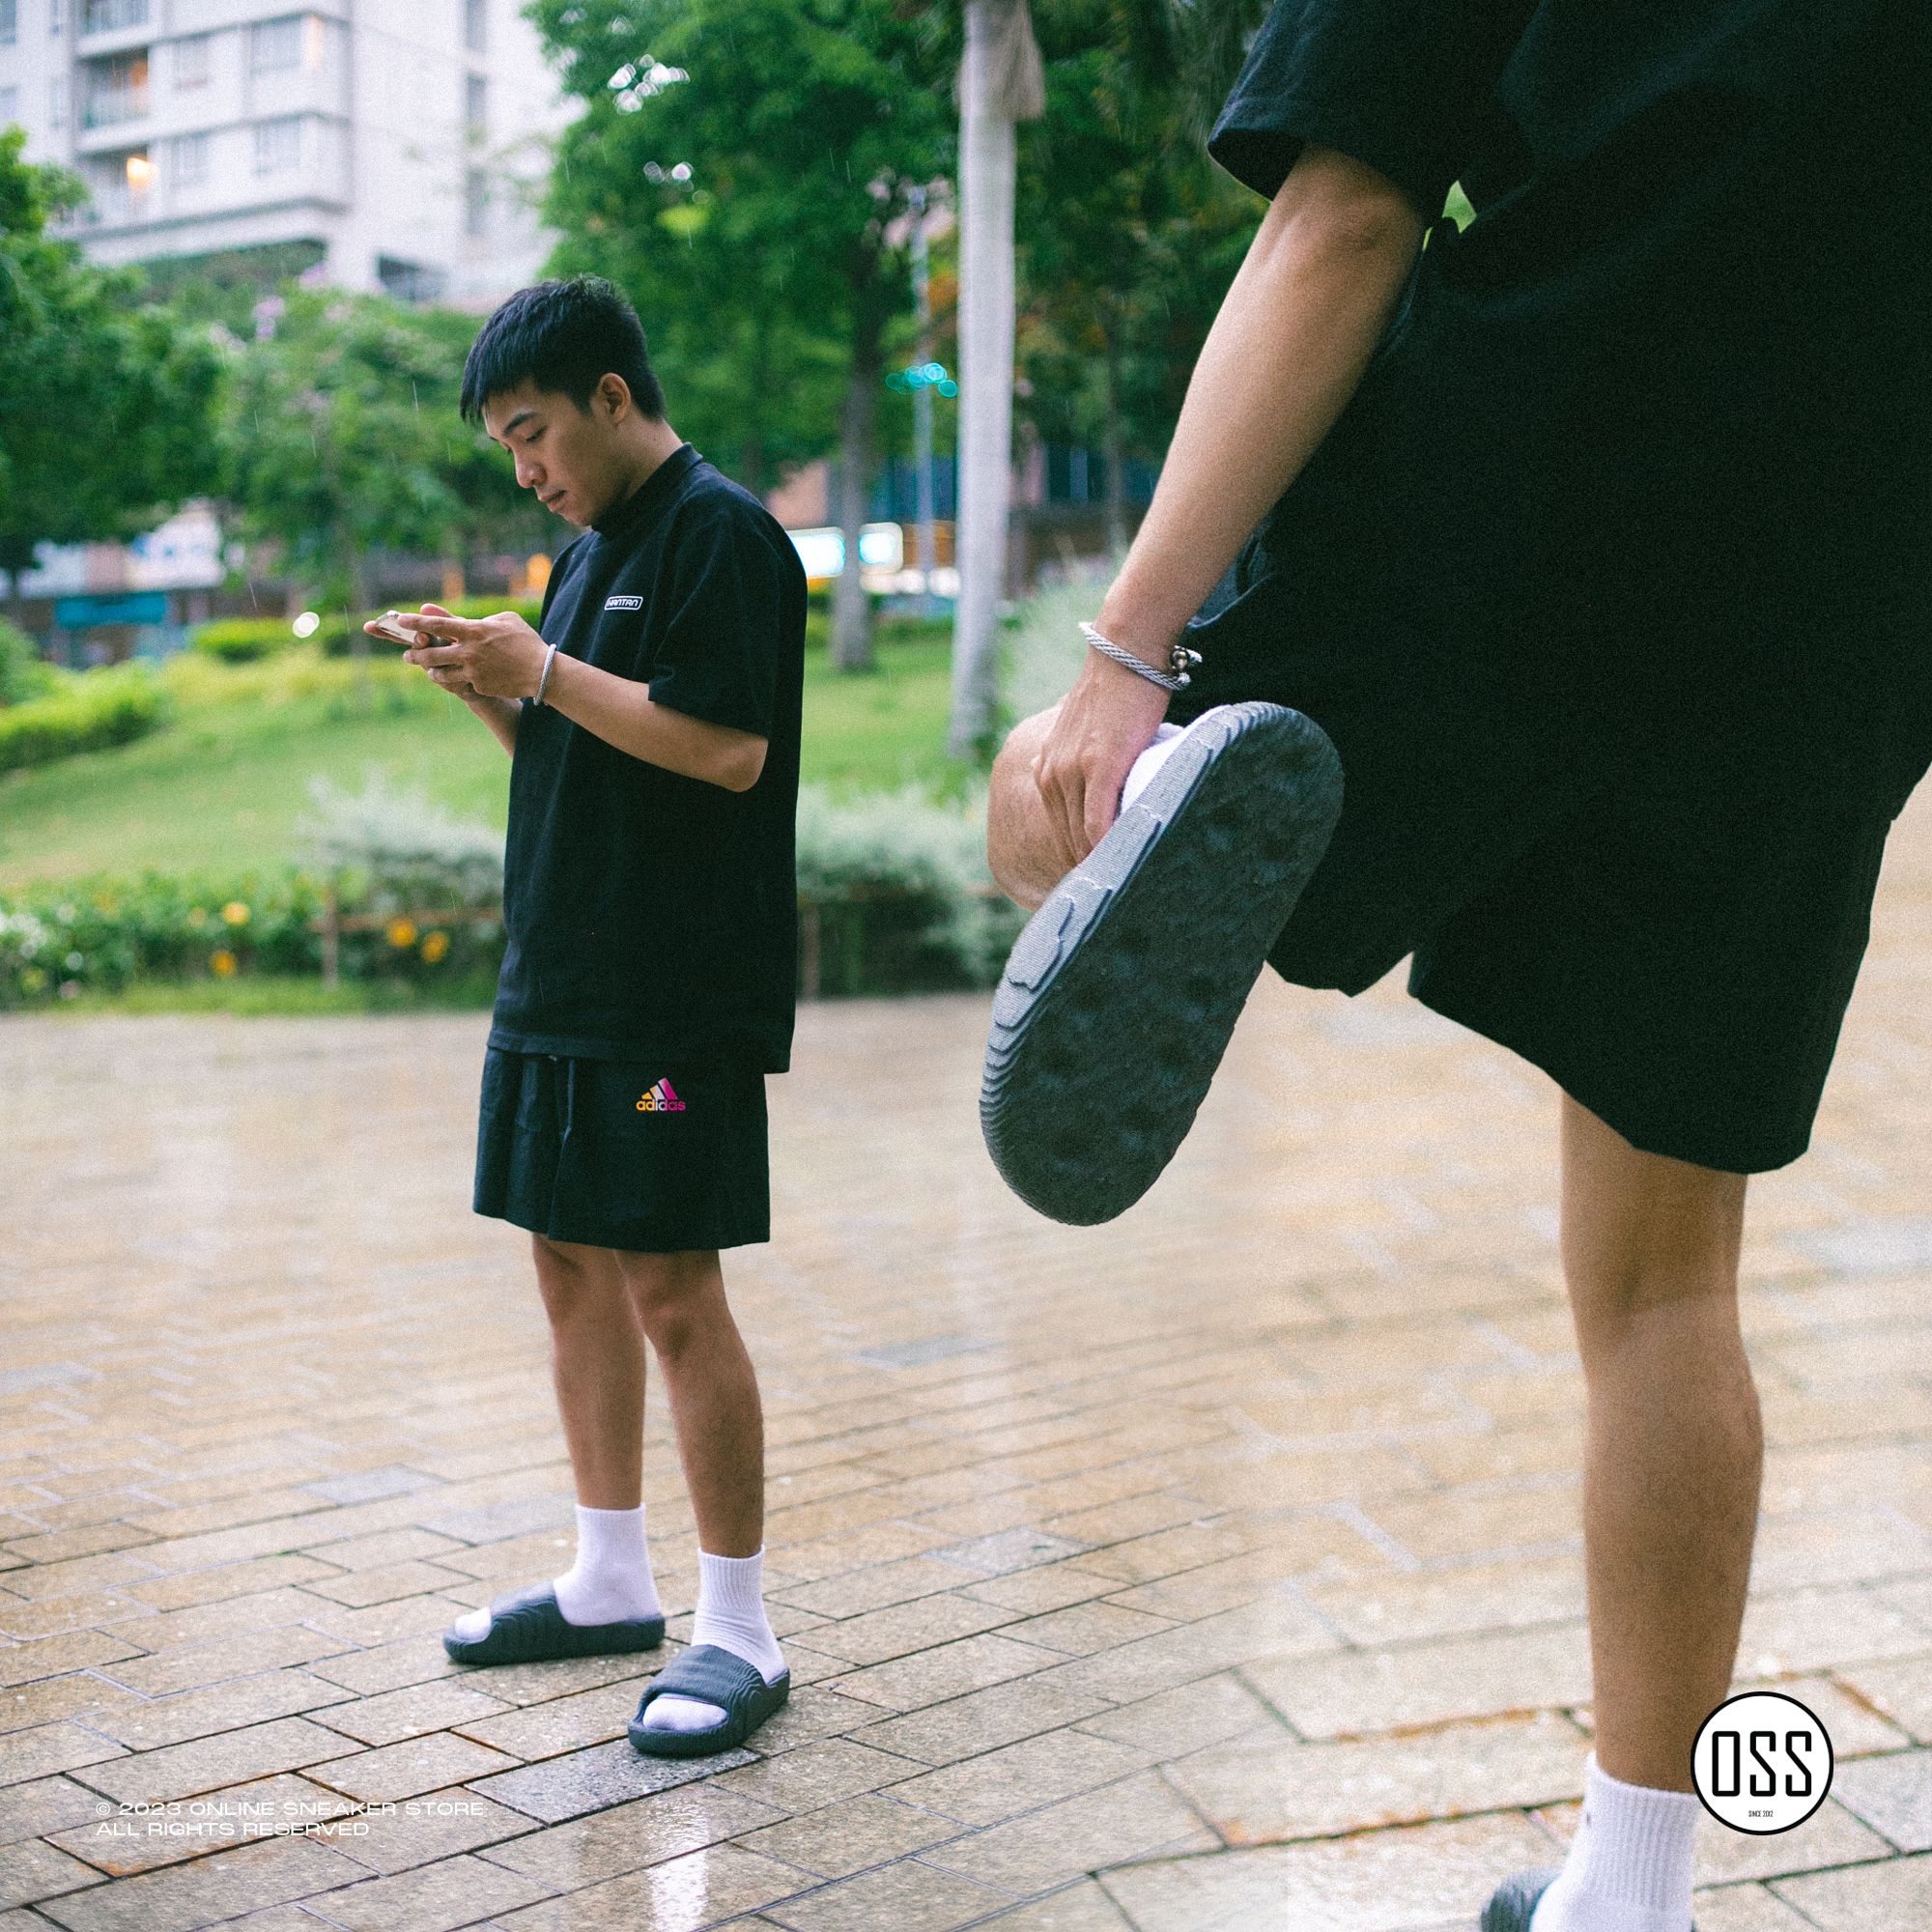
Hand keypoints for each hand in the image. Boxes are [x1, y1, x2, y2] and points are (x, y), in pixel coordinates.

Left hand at [397, 602, 547, 699]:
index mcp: (474, 631)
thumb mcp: (504, 620)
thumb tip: (450, 618)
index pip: (438, 625)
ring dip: (432, 671)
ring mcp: (472, 671)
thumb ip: (474, 619)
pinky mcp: (478, 686)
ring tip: (430, 670)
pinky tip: (463, 679)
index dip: (417, 622)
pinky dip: (459, 680)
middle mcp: (469, 651)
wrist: (542, 672)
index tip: (402, 619)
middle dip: (415, 655)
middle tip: (407, 655)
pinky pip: (462, 683)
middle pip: (431, 654)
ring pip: (440, 674)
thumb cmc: (525, 641)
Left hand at [1033, 635, 1172, 872]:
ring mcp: (1071, 771)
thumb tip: (1109, 783)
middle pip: (1065, 840)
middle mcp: (1050, 773)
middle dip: (1084, 869)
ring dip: (1097, 865)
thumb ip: (1089, 760)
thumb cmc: (1119, 692)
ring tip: (1119, 889)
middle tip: (1110, 898)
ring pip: (1080, 837)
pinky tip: (1121, 866)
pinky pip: (1098, 823)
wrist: (1125, 654)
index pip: (1057, 830)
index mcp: (1046, 769)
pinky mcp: (1098, 767)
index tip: (1094, 882)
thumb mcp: (1090, 733)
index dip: (1075, 859)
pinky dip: (1106, 848)